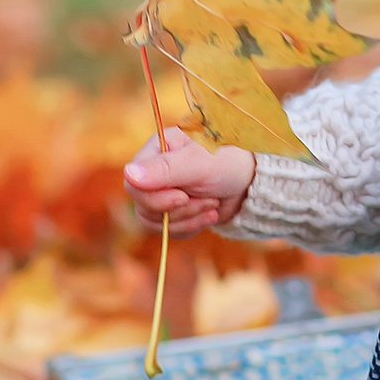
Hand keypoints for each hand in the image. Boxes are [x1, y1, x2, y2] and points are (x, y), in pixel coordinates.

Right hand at [122, 127, 255, 235]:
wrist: (251, 184)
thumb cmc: (228, 164)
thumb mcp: (199, 164)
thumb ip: (165, 169)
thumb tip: (128, 173)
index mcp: (156, 149)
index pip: (133, 183)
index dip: (155, 198)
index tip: (183, 197)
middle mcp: (153, 171)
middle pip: (142, 205)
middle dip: (178, 210)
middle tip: (209, 200)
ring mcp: (161, 192)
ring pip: (154, 221)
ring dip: (188, 219)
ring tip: (213, 205)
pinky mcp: (170, 211)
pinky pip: (167, 231)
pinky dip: (190, 228)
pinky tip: (210, 215)